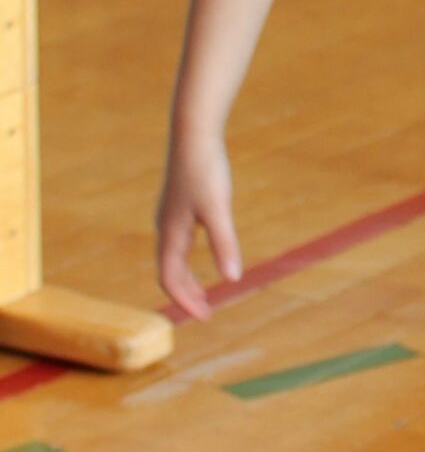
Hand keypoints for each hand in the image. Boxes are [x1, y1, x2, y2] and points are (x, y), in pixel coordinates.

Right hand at [157, 130, 243, 321]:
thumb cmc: (205, 170)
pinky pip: (178, 242)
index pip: (170, 279)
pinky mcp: (178, 204)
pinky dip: (188, 259)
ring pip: (172, 257)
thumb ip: (224, 244)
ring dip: (186, 278)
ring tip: (204, 292)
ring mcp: (169, 216)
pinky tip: (204, 254)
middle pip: (169, 272)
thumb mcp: (218, 210)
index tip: (205, 317)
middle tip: (206, 312)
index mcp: (171, 234)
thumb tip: (232, 280)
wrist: (192, 134)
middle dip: (186, 294)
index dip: (185, 301)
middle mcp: (165, 227)